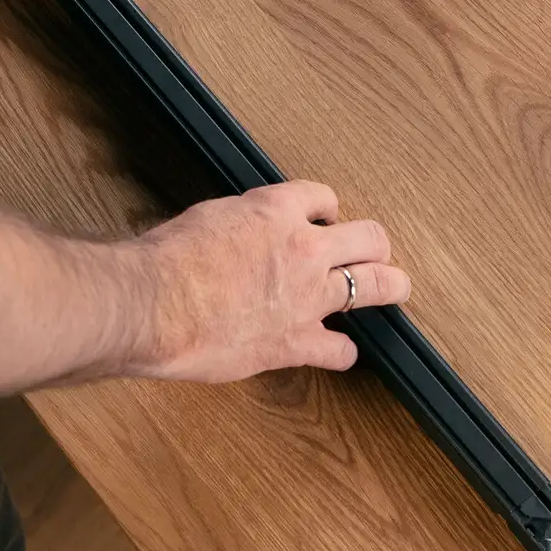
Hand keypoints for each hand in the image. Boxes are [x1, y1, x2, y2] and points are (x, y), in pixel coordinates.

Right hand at [133, 181, 410, 382]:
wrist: (155, 303)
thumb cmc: (169, 259)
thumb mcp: (210, 217)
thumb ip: (243, 224)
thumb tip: (248, 235)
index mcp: (277, 210)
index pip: (322, 198)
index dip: (326, 209)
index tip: (326, 219)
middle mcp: (304, 248)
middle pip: (368, 237)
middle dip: (375, 244)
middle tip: (376, 252)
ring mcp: (307, 296)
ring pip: (375, 285)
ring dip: (389, 286)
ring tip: (396, 288)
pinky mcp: (297, 341)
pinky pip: (341, 349)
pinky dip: (343, 352)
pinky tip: (342, 352)